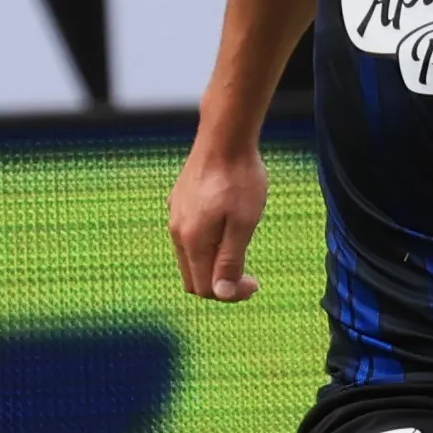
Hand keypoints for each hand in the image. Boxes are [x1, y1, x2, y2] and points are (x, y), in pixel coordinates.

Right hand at [170, 141, 267, 301]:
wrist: (225, 137)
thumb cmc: (240, 179)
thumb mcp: (243, 224)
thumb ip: (230, 261)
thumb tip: (220, 294)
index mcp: (192, 241)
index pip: (205, 288)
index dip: (230, 294)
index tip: (256, 283)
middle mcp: (177, 231)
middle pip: (194, 277)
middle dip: (221, 284)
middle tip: (250, 277)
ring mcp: (176, 215)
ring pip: (191, 257)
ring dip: (214, 264)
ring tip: (241, 251)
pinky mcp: (180, 201)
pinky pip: (190, 236)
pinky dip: (207, 246)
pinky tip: (227, 229)